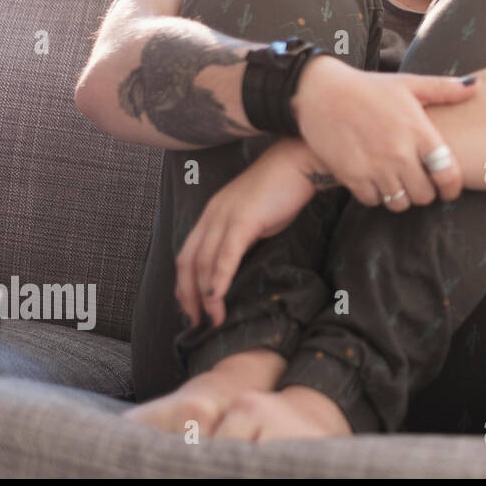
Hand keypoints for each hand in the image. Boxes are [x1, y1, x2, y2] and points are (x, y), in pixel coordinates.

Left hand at [175, 136, 317, 328]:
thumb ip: (242, 238)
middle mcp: (211, 215)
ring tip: (212, 319)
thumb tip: (237, 265)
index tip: (192, 309)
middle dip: (187, 296)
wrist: (300, 162)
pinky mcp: (243, 219)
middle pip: (188, 263)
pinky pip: (225, 255)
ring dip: (204, 295)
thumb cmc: (284, 189)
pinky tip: (217, 298)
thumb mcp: (256, 218)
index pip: (188, 255)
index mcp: (212, 215)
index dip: (185, 285)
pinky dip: (218, 279)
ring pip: (204, 262)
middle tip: (194, 323)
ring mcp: (225, 216)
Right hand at [290, 56, 477, 211]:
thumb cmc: (368, 87)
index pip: (448, 174)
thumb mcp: (408, 84)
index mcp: (418, 131)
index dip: (452, 188)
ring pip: (400, 203)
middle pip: (425, 196)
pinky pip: (373, 201)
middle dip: (426, 192)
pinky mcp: (351, 176)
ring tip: (399, 182)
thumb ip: (444, 89)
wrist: (319, 91)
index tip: (449, 189)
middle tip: (420, 182)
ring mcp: (375, 167)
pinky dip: (376, 195)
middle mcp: (399, 153)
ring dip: (402, 196)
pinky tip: (376, 180)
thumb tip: (475, 86)